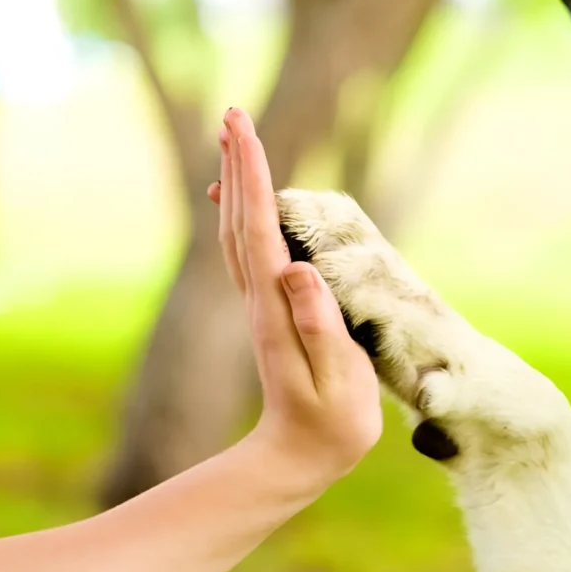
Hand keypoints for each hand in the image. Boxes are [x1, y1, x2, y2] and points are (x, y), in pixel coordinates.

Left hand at [207, 109, 381, 487]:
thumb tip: (295, 269)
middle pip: (241, 220)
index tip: (246, 130)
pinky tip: (244, 199)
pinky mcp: (269, 310)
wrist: (297, 457)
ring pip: (239, 231)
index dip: (255, 178)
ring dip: (237, 183)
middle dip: (239, 165)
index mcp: (277, 308)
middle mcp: (260, 298)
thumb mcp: (336, 382)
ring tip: (235, 142)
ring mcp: (260, 304)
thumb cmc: (330, 424)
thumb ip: (318, 326)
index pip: (261, 230)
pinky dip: (244, 213)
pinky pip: (249, 250)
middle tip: (234, 114)